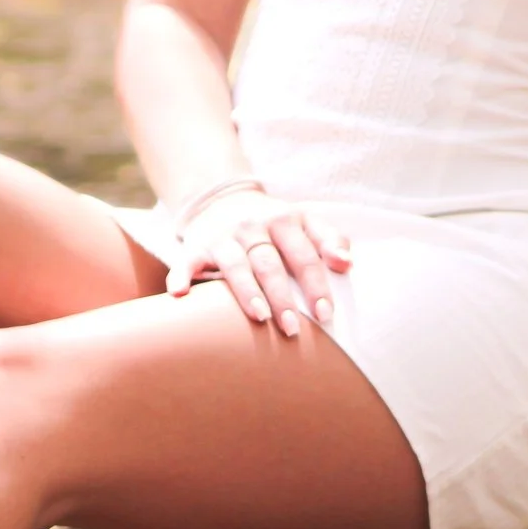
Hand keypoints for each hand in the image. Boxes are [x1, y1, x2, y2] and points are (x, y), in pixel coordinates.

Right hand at [166, 188, 351, 338]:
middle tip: (293, 329)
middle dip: (282, 297)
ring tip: (260, 318)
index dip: (316, 284)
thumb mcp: (304, 222)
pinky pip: (188, 261)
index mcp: (285, 220)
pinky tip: (180, 292)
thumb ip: (330, 240)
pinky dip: (182, 275)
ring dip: (247, 292)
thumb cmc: (274, 224)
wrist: (223, 199)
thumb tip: (347, 264)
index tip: (326, 314)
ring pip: (236, 265)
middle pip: (270, 264)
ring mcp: (224, 236)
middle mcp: (253, 225)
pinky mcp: (198, 246)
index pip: (304, 255)